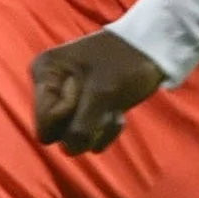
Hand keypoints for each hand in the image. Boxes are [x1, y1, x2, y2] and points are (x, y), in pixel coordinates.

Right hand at [31, 30, 165, 154]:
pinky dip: (105, 126)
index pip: (44, 126)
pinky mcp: (82, 107)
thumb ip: (81, 126)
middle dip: (85, 125)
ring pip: (73, 137)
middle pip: (57, 133)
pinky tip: (116, 110)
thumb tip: (68, 149)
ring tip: (113, 105)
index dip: (68, 120)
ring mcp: (66, 97)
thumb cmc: (126, 63)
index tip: (87, 98)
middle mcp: (49, 85)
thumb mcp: (103, 93)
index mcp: (45, 73)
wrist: (153, 48)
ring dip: (99, 126)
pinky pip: (87, 134)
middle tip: (104, 102)